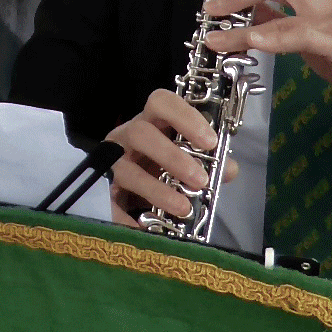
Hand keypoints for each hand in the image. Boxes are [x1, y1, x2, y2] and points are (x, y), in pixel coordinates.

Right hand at [107, 90, 219, 226]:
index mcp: (150, 122)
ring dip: (158, 189)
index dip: (185, 117)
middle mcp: (126, 137)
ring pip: (127, 170)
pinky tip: (147, 228)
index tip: (209, 142)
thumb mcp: (184, 158)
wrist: (125, 189)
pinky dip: (128, 218)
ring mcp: (111, 164)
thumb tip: (229, 169)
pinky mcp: (101, 192)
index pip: (161, 103)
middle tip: (200, 180)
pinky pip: (111, 204)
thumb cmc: (159, 165)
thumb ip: (210, 162)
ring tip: (183, 208)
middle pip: (141, 133)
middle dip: (173, 157)